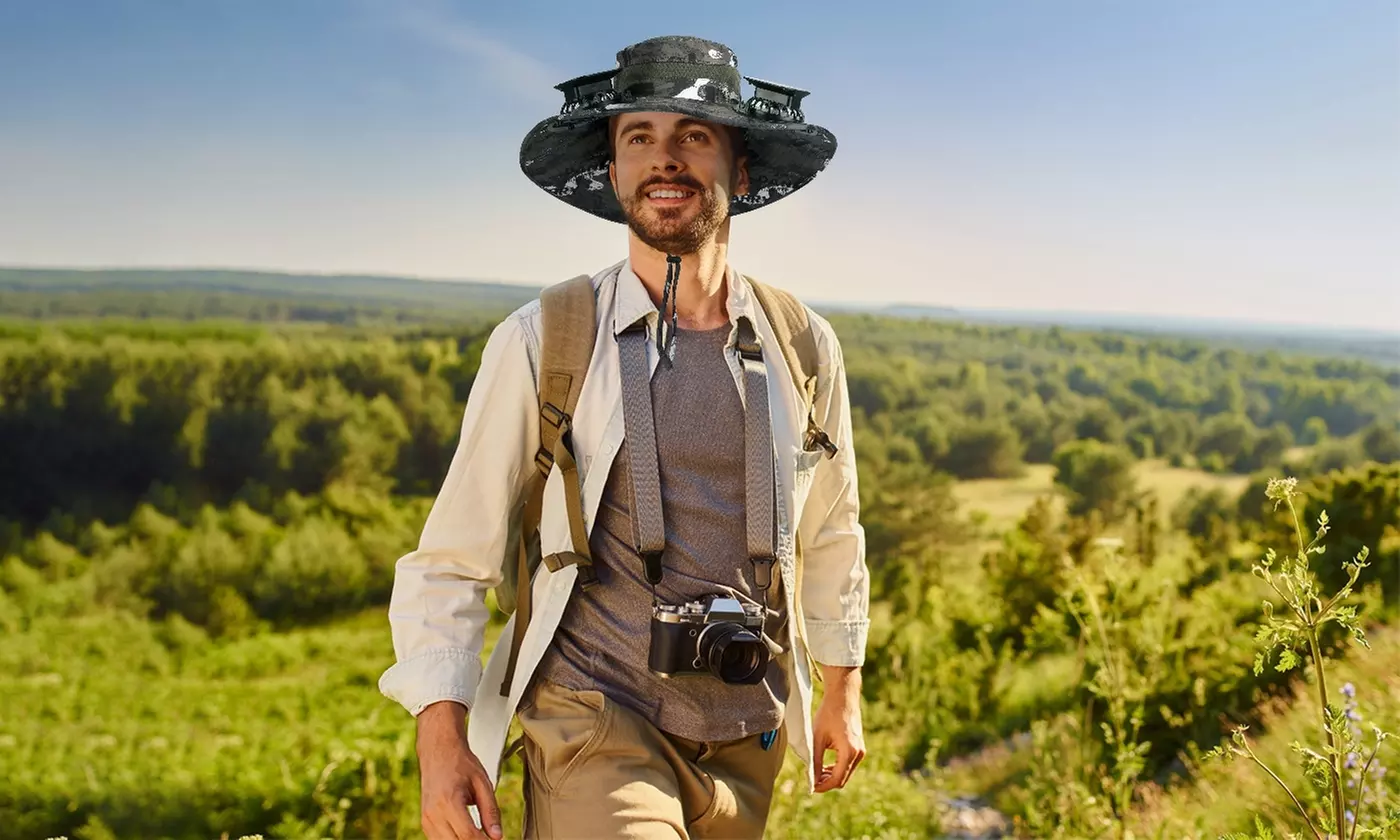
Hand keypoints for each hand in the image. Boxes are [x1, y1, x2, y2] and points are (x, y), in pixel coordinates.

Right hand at [417, 701, 502, 839]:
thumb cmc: (461, 764)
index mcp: (449, 802)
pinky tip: (467, 833)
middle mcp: (434, 814)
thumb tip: (498, 836)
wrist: (438, 751)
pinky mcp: (424, 822)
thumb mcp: (482, 783)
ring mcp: (426, 820)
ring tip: (480, 834)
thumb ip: (491, 811)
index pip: (468, 836)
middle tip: (491, 838)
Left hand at [812, 665, 865, 792]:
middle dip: (827, 783)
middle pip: (843, 779)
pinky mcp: (860, 746)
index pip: (837, 779)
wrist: (843, 696)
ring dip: (833, 776)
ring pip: (847, 772)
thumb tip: (812, 779)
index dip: (823, 786)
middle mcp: (859, 753)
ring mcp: (861, 750)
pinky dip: (838, 768)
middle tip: (812, 782)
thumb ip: (815, 760)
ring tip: (817, 774)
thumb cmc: (829, 714)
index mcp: (849, 752)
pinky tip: (826, 766)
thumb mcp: (818, 738)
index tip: (811, 788)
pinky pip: (849, 764)